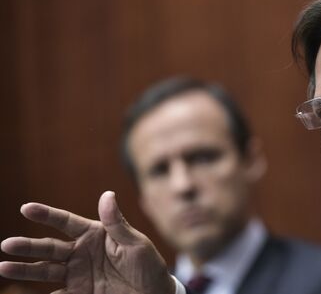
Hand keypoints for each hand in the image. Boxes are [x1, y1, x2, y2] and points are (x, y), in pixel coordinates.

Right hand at [0, 191, 174, 293]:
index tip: (26, 208)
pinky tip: (21, 293)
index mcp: (95, 235)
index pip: (66, 222)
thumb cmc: (149, 266)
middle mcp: (81, 253)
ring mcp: (78, 275)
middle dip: (28, 246)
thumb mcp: (135, 244)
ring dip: (25, 269)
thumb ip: (118, 223)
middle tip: (7, 245)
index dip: (47, 215)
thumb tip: (107, 194)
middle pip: (49, 248)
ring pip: (45, 270)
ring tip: (4, 268)